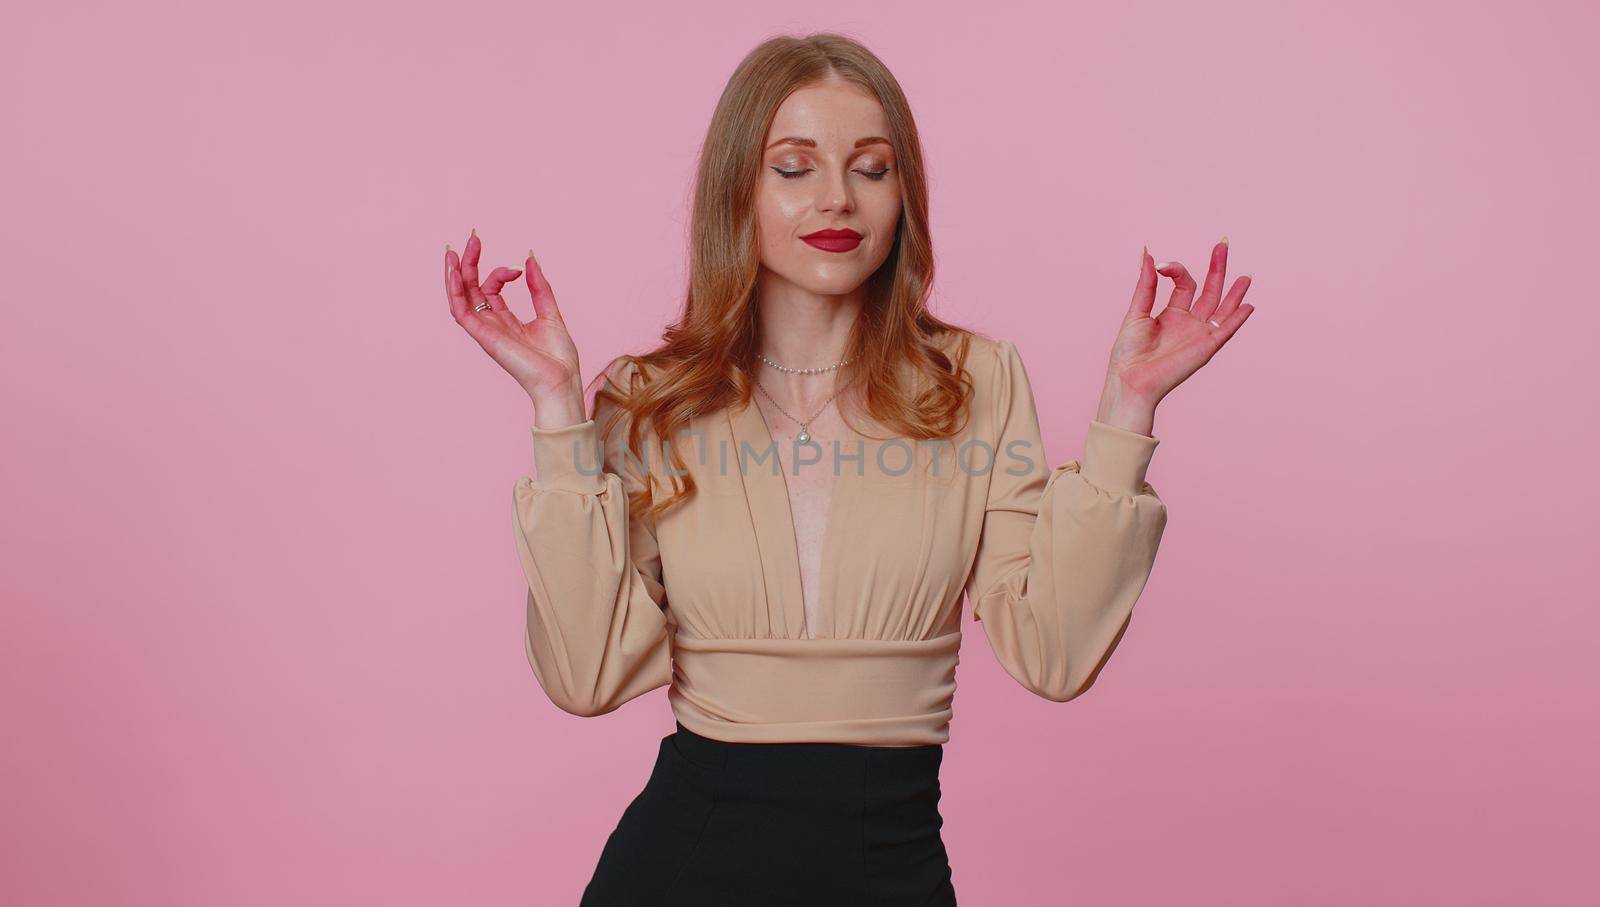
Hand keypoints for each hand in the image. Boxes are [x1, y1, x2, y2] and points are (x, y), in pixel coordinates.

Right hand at [445, 230, 585, 422]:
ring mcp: (486, 331)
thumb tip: (530, 258)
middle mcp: (491, 325)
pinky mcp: (484, 337)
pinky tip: (455, 272)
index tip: (519, 269)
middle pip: (470, 289)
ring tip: (454, 251)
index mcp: (505, 320)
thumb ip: (538, 287)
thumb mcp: (550, 312)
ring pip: (460, 299)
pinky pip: (461, 313)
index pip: (491, 288)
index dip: (501, 272)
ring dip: (454, 274)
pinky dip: (455, 293)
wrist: (562, 380)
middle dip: (469, 262)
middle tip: (473, 237)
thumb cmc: (558, 357)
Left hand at [1097, 238, 1255, 427]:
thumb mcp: (1137, 311)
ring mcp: (1198, 335)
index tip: (1163, 265)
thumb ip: (1146, 284)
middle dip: (1217, 268)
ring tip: (1246, 277)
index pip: (1185, 283)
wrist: (1130, 379)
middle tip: (1222, 244)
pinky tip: (1248, 306)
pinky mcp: (1206, 348)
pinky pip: (1226, 331)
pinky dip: (1237, 319)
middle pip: (1209, 291)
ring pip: (1222, 310)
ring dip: (1235, 294)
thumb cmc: (1128, 352)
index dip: (1177, 269)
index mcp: (1172, 314)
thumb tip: (1148, 254)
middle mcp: (1188, 323)